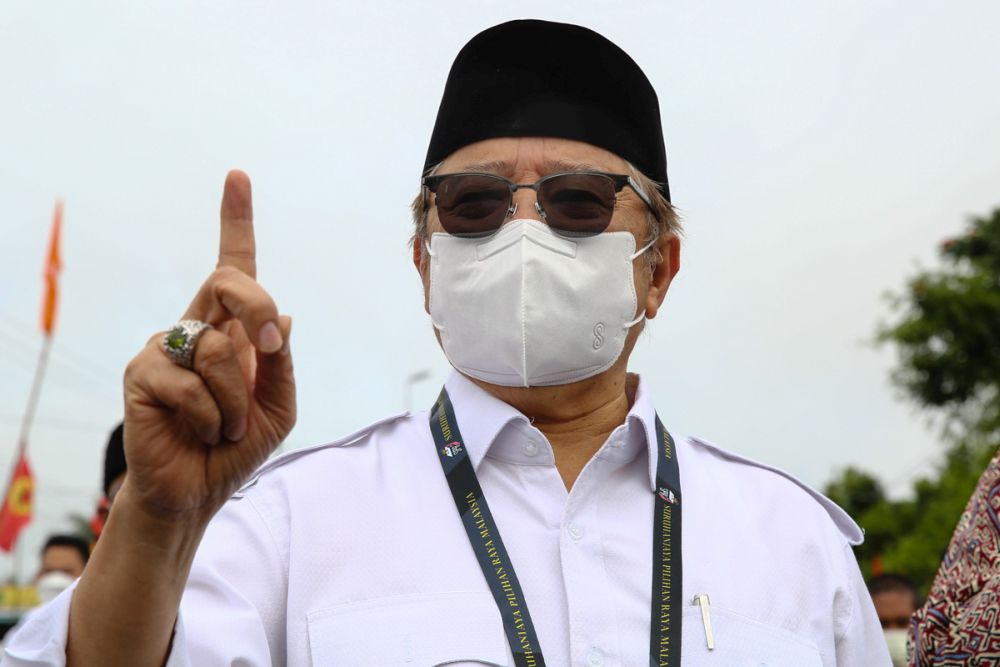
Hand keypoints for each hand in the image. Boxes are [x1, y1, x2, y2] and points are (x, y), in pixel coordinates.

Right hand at [121, 170, 295, 521]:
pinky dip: (211, 417)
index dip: (236, 220)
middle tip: (268, 352)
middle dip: (258, 312)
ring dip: (236, 400)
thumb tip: (282, 313)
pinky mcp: (141, 373)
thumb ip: (280, 362)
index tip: (238, 176)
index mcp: (231, 329)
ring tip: (224, 428)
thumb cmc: (237, 445)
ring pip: (218, 348)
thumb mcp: (278, 405)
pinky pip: (190, 384)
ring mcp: (165, 347)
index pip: (235, 266)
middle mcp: (197, 327)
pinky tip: (201, 432)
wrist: (198, 491)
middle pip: (230, 281)